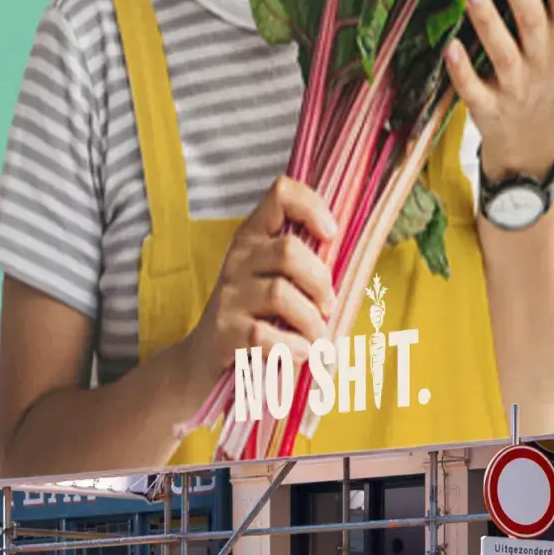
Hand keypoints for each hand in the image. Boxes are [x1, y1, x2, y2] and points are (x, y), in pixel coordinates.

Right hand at [190, 177, 338, 375]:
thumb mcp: (274, 279)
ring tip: (319, 339)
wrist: (203, 359)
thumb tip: (350, 256)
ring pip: (280, 294)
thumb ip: (303, 263)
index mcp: (254, 237)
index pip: (280, 195)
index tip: (331, 233)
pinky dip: (291, 347)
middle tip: (328, 307)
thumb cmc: (256, 314)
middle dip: (320, 281)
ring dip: (311, 321)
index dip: (311, 206)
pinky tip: (302, 353)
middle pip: (289, 250)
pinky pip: (264, 334)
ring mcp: (228, 295)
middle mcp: (238, 259)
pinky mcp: (223, 332)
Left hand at [445, 0, 553, 183]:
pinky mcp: (490, 105)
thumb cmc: (553, 65)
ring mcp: (517, 82)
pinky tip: (448, 47)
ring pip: (502, 49)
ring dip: (486, 19)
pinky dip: (462, 71)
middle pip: (531, 15)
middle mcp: (545, 54)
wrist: (531, 130)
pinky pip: (475, 89)